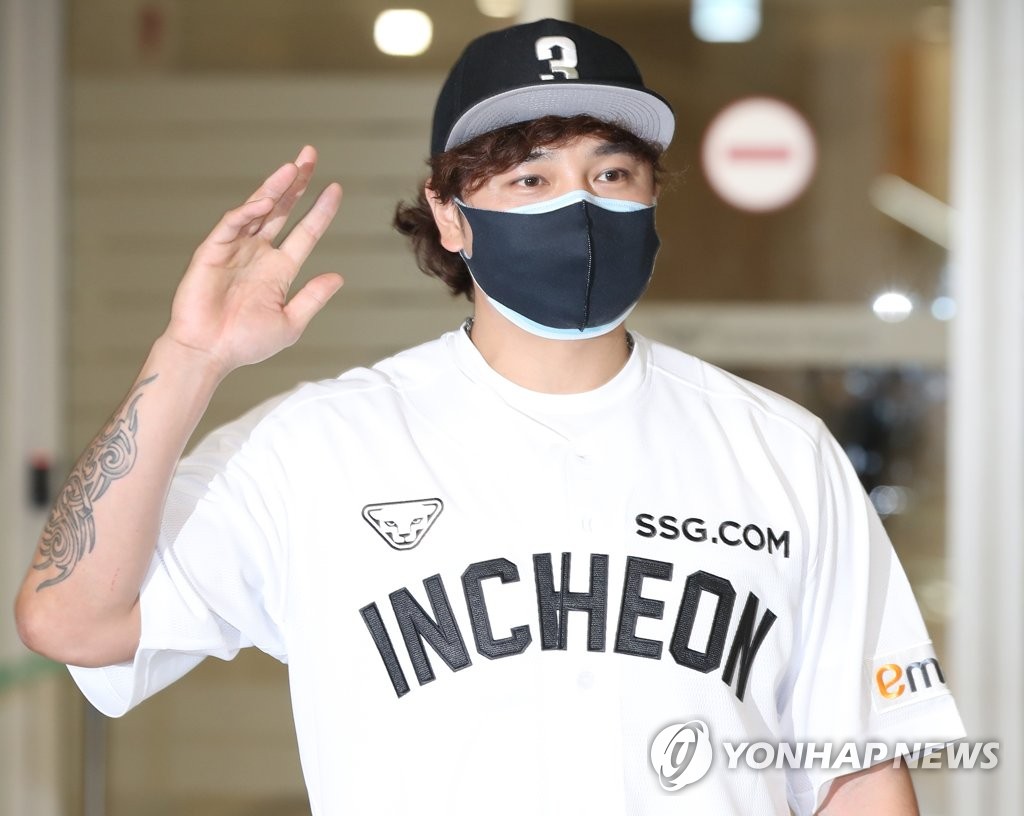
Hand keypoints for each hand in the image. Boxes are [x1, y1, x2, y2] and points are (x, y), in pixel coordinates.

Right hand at [163, 145, 343, 375]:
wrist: (209, 352)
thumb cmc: (246, 342)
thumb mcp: (290, 322)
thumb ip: (313, 298)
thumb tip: (338, 277)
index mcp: (279, 269)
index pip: (305, 232)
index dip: (320, 211)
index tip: (336, 189)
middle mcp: (258, 253)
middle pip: (281, 209)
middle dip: (296, 183)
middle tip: (310, 156)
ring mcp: (235, 249)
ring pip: (259, 209)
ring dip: (275, 187)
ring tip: (294, 167)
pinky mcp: (212, 250)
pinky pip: (232, 224)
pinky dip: (248, 211)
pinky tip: (265, 201)